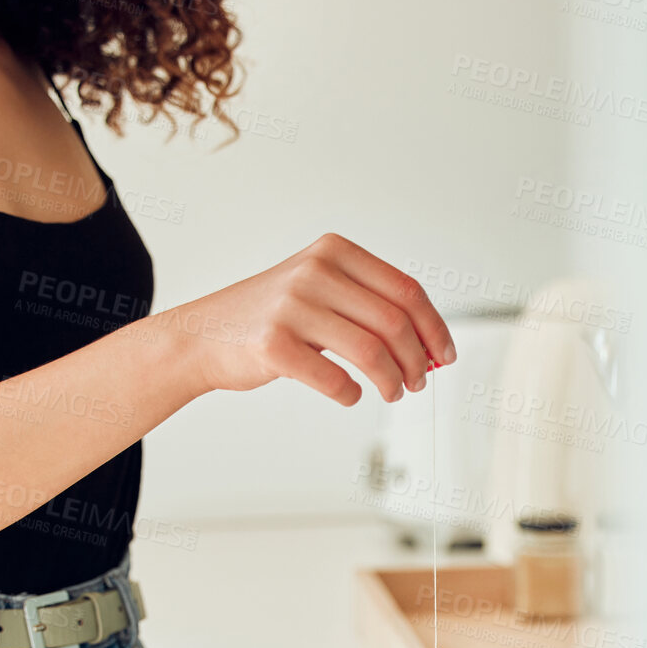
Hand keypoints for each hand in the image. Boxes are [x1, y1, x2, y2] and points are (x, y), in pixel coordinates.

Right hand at [158, 233, 457, 406]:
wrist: (201, 334)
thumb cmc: (271, 317)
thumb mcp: (319, 290)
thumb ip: (368, 306)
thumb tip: (427, 345)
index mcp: (333, 252)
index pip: (406, 290)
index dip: (434, 327)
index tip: (445, 355)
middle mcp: (314, 272)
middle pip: (395, 322)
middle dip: (417, 359)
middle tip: (418, 382)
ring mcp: (292, 306)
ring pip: (371, 351)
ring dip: (392, 381)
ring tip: (393, 392)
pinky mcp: (273, 344)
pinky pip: (334, 378)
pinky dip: (351, 394)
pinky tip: (350, 395)